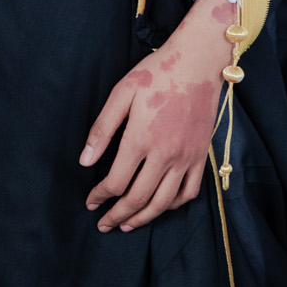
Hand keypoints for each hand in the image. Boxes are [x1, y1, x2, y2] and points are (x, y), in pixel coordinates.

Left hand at [80, 0, 235, 232]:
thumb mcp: (122, 93)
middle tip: (103, 224)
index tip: (90, 202)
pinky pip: (189, 191)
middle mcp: (165, 154)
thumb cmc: (157, 73)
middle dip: (117, 216)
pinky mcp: (202, 155)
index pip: (116, 182)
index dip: (100, 197)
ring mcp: (186, 157)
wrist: (199, 61)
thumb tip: (85, 162)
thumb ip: (102, 129)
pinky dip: (174, 205)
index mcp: (141, 139)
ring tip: (128, 225)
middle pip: (138, 199)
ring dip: (143, 218)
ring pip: (163, 202)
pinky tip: (160, 206)